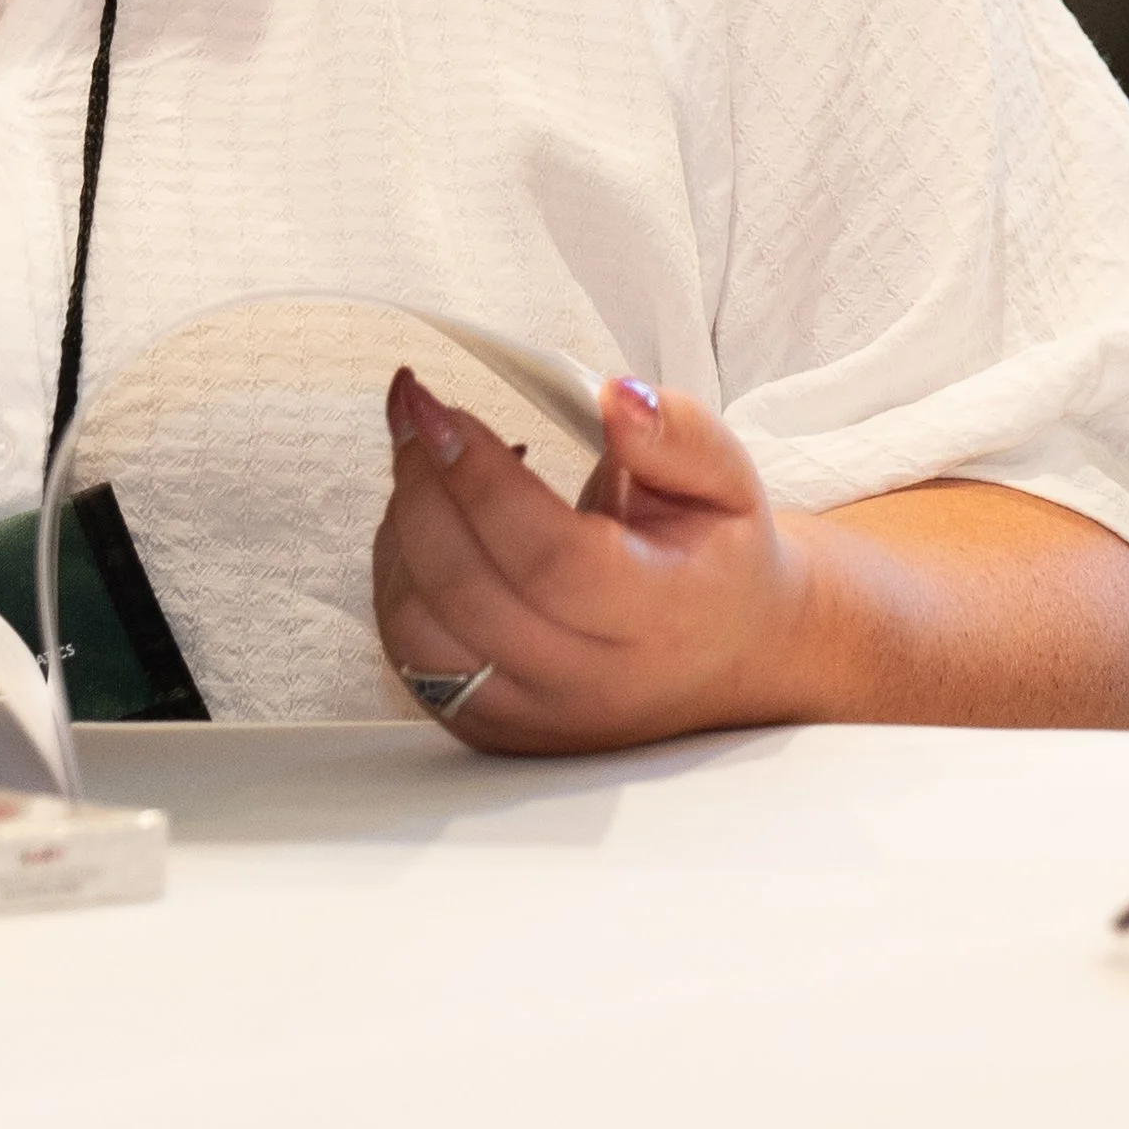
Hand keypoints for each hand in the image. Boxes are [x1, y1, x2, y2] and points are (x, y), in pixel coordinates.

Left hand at [371, 364, 805, 753]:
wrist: (730, 653)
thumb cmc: (716, 556)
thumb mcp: (726, 479)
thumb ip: (675, 434)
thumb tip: (614, 398)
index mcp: (659, 616)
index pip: (548, 555)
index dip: (477, 475)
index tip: (435, 406)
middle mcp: (593, 683)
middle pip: (465, 591)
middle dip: (419, 487)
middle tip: (415, 417)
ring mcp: (537, 717)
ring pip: (418, 633)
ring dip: (399, 534)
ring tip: (423, 467)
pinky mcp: (494, 730)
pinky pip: (411, 658)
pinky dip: (398, 581)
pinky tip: (429, 526)